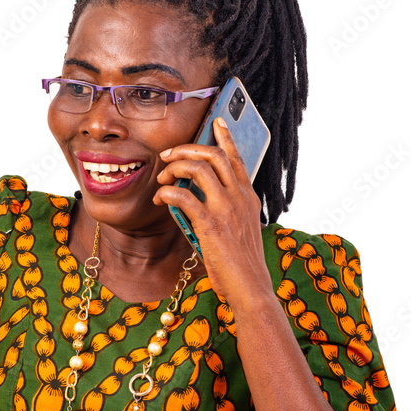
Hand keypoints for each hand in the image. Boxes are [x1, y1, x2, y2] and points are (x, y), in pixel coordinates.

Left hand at [152, 118, 274, 303]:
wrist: (251, 288)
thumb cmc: (242, 264)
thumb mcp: (241, 229)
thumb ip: (226, 210)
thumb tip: (197, 197)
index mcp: (248, 197)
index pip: (237, 158)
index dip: (225, 137)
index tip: (216, 121)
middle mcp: (239, 197)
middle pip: (213, 155)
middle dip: (186, 148)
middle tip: (168, 155)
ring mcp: (226, 209)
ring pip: (198, 167)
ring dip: (174, 167)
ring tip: (162, 178)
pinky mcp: (210, 224)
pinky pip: (182, 196)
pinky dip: (166, 192)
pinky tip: (160, 198)